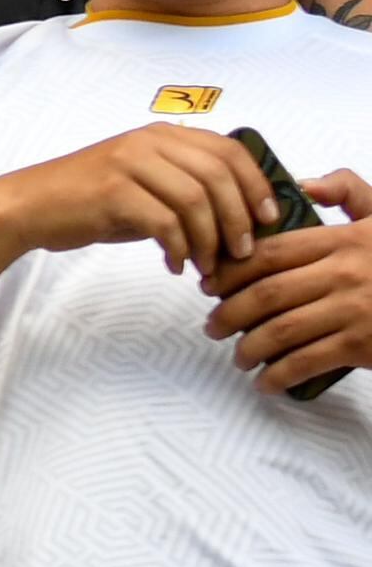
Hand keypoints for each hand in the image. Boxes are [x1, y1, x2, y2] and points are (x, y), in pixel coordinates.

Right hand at [0, 121, 284, 271]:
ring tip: (206, 266)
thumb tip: (242, 216)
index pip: (230, 150)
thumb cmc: (92, 200)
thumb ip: (186, 187)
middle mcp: (147, 142)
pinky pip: (165, 223)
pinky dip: (179, 249)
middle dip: (239, 219)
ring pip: (196, 200)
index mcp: (161, 135)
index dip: (257, 185)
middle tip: (242, 252)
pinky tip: (174, 265)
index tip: (267, 220)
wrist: (30, 206)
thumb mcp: (145, 183)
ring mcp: (128, 164)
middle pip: (218, 175)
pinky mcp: (112, 192)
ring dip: (210, 241)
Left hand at [203, 166, 371, 395]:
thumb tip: (305, 184)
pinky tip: (266, 382)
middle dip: (230, 312)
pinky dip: (280, 374)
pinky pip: (309, 361)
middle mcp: (344, 274)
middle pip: (268, 293)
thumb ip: (350, 192)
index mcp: (343, 241)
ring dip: (249, 347)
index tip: (210, 284)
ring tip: (236, 356)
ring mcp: (353, 311)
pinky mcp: (362, 346)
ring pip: (282, 330)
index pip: (270, 253)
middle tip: (212, 325)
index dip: (231, 270)